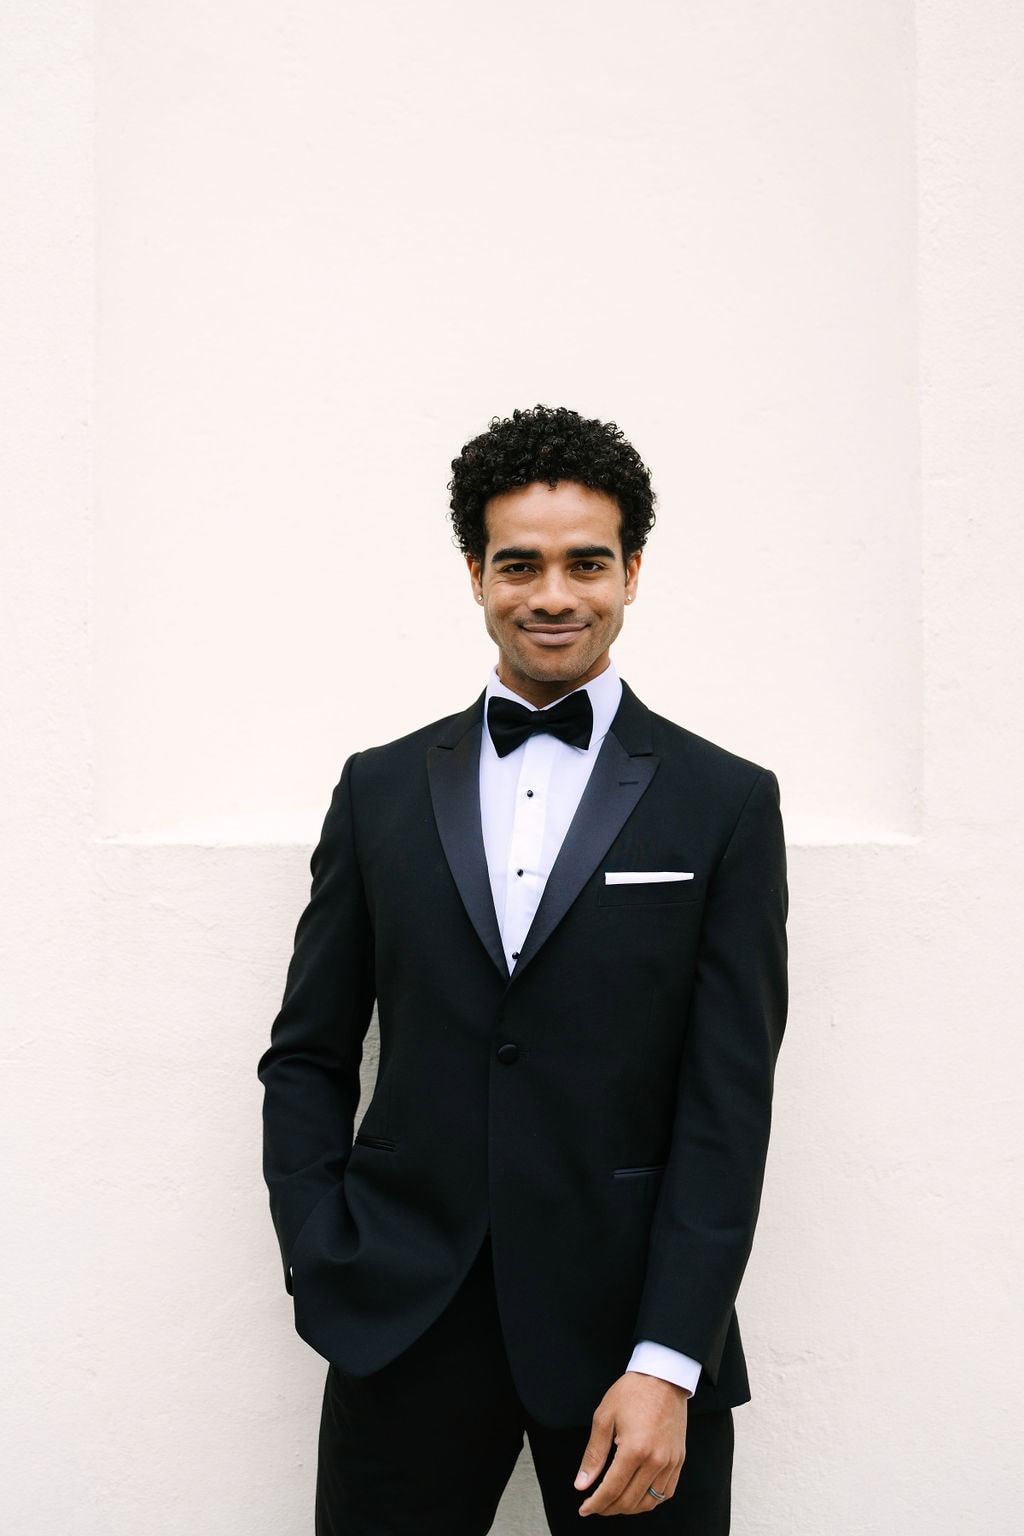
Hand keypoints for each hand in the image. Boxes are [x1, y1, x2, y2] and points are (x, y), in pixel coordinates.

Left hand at [575, 1371, 688, 1516]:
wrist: (663, 1375)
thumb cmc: (631, 1392)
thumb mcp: (604, 1417)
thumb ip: (593, 1455)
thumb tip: (582, 1484)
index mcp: (634, 1449)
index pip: (611, 1489)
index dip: (595, 1504)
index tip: (584, 1509)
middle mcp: (655, 1460)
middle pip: (629, 1501)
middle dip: (608, 1508)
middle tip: (595, 1505)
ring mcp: (670, 1462)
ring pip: (649, 1502)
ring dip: (629, 1508)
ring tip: (613, 1503)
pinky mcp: (679, 1460)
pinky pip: (666, 1493)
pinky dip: (650, 1501)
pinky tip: (637, 1496)